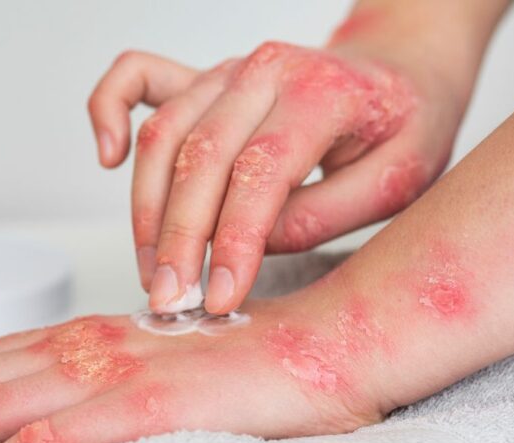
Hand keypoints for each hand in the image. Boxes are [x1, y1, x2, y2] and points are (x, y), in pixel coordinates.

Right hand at [88, 41, 462, 313]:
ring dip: (146, 210)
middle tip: (171, 301)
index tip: (221, 298)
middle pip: (199, 155)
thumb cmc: (405, 125)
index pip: (261, 171)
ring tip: (153, 272)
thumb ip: (325, 214)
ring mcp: (227, 70)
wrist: (401, 71)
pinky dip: (109, 109)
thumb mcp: (400, 180)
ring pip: (162, 135)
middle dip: (178, 239)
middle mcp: (265, 71)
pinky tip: (108, 157)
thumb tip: (252, 245)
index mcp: (321, 90)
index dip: (234, 242)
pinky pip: (137, 78)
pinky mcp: (203, 78)